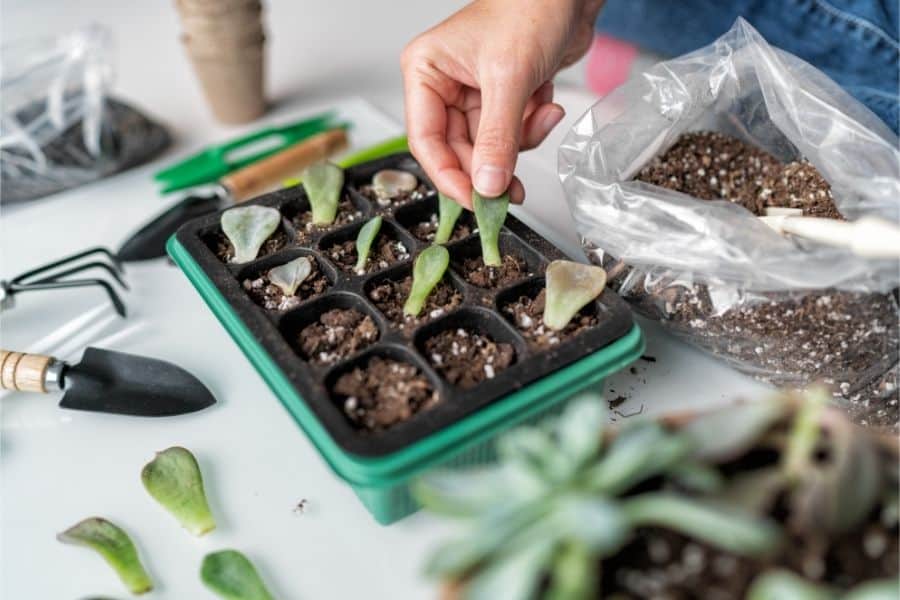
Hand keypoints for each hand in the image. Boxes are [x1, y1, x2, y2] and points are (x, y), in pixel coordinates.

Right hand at [401, 0, 602, 207]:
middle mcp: (444, 84)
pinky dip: (532, 127)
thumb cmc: (530, 8)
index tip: (475, 201)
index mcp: (426, 71)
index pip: (426, 140)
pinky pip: (510, 135)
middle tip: (512, 191)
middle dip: (491, 165)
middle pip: (458, 150)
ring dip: (519, 141)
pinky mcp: (502, 98)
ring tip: (541, 117)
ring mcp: (473, 92)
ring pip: (488, 147)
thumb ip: (497, 138)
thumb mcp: (509, 79)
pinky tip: (547, 103)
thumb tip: (487, 185)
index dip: (449, 176)